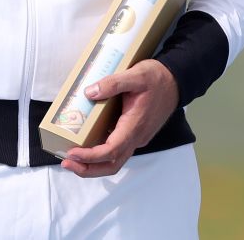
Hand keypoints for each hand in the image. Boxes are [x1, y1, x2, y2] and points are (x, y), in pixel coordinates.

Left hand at [60, 59, 179, 177]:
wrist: (177, 82)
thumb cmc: (157, 79)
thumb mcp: (136, 74)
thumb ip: (113, 83)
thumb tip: (89, 93)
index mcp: (134, 126)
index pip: (111, 151)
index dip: (90, 156)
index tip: (72, 152)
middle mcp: (136, 137)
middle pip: (112, 165)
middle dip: (88, 169)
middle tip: (66, 162)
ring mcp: (137, 137)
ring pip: (115, 160)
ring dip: (93, 164)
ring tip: (72, 158)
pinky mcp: (135, 134)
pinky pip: (117, 150)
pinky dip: (100, 154)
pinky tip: (87, 144)